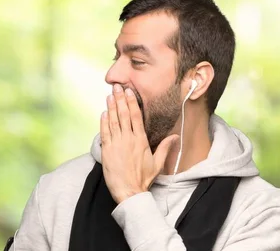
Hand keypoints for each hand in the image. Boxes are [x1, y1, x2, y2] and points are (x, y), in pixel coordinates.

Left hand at [100, 84, 178, 203]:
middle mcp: (128, 139)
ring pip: (113, 121)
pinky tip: (104, 113)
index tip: (129, 91)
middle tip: (116, 87)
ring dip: (111, 107)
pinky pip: (105, 133)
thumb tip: (175, 136)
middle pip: (123, 115)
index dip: (132, 102)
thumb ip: (165, 147)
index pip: (136, 116)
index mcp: (141, 140)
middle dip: (120, 100)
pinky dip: (104, 122)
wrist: (129, 192)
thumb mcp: (157, 163)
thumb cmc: (143, 179)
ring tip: (109, 96)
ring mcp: (116, 144)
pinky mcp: (107, 151)